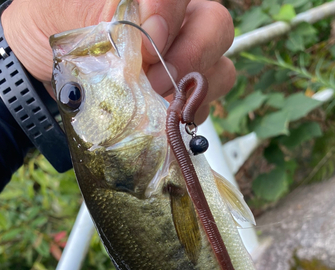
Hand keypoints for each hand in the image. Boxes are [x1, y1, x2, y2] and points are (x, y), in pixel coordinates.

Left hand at [2, 0, 234, 122]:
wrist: (42, 73)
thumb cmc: (50, 31)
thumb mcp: (62, 14)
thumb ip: (104, 14)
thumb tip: (148, 30)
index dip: (172, 15)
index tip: (148, 38)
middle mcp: (178, 23)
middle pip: (216, 28)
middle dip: (190, 55)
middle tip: (153, 80)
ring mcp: (184, 62)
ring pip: (220, 70)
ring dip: (189, 91)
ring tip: (153, 101)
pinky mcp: (180, 97)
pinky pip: (203, 106)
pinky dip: (184, 116)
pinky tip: (158, 117)